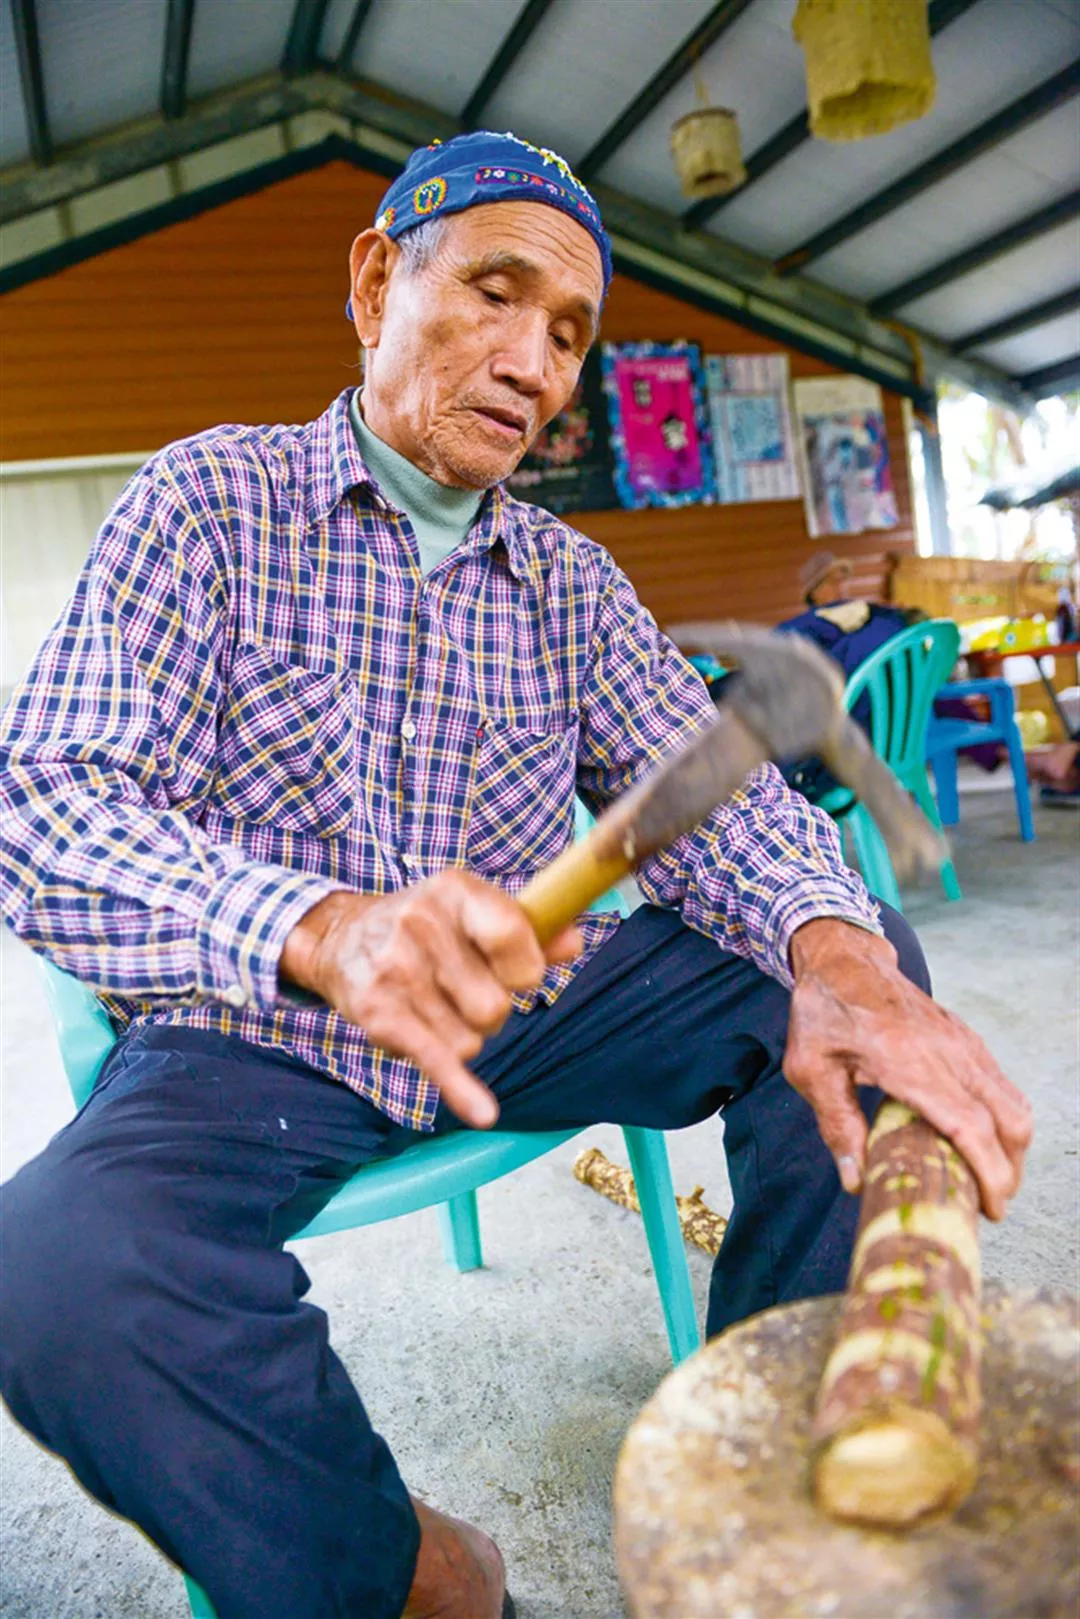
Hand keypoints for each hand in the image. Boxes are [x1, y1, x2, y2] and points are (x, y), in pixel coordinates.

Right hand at [279, 873, 580, 1127]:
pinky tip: (482, 1112)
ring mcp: (397, 970)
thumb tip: (573, 944)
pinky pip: (436, 1060)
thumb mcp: (471, 910)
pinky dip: (461, 1090)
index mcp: (455, 891)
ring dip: (462, 1036)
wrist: (340, 937)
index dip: (527, 968)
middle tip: (463, 991)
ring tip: (435, 1007)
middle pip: (494, 1005)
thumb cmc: (424, 925)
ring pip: (471, 1040)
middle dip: (490, 1011)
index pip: (512, 936)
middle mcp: (422, 924)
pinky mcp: (379, 1013)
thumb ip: (528, 928)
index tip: (518, 975)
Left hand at [785, 919, 1031, 1219]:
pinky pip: (1001, 1085)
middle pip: (1007, 1119)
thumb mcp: (810, 1069)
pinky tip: (981, 1142)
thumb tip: (856, 1180)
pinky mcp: (966, 1038)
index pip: (969, 1124)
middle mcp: (947, 1051)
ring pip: (1012, 1102)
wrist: (844, 958)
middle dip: (1009, 1170)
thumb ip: (836, 1124)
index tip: (990, 1207)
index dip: (988, 1171)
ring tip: (987, 1180)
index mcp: (908, 1060)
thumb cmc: (823, 1013)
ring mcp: (963, 1042)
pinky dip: (1003, 1120)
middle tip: (988, 1205)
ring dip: (1011, 1148)